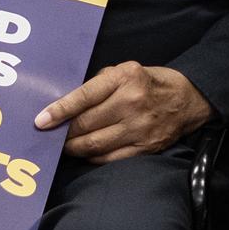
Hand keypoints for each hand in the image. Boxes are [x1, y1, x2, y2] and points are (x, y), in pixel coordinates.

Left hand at [34, 61, 211, 162]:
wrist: (188, 99)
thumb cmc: (148, 83)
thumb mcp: (124, 70)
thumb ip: (97, 84)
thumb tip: (66, 102)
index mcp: (124, 78)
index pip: (84, 97)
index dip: (59, 111)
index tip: (40, 121)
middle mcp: (132, 103)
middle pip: (86, 124)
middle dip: (63, 133)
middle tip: (50, 136)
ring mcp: (140, 127)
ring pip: (95, 145)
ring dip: (74, 148)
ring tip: (64, 145)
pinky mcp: (146, 148)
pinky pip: (110, 158)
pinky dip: (93, 158)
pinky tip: (85, 153)